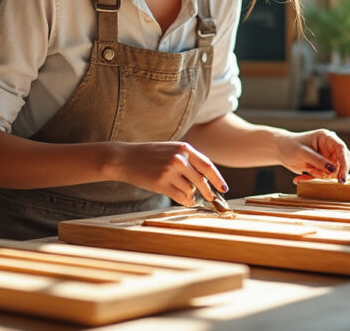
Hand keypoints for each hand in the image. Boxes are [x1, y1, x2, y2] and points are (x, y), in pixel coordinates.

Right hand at [107, 141, 227, 206]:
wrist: (125, 158)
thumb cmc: (149, 155)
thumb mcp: (171, 149)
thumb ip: (188, 160)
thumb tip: (206, 179)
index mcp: (184, 148)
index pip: (207, 166)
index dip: (218, 179)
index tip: (224, 188)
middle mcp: (179, 159)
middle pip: (201, 181)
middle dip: (208, 192)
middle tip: (211, 198)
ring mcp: (170, 171)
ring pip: (191, 190)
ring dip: (191, 195)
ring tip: (187, 194)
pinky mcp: (161, 184)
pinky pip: (180, 197)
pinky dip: (184, 201)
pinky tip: (184, 200)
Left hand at [275, 129, 349, 184]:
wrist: (281, 150)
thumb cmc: (290, 146)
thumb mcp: (302, 153)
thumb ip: (317, 160)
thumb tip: (333, 169)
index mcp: (327, 137)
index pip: (341, 148)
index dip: (344, 162)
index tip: (341, 176)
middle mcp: (330, 147)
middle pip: (342, 161)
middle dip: (334, 172)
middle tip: (322, 177)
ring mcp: (328, 157)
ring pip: (334, 171)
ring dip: (321, 175)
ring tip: (305, 171)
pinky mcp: (323, 166)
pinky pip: (324, 176)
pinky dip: (314, 178)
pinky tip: (301, 176)